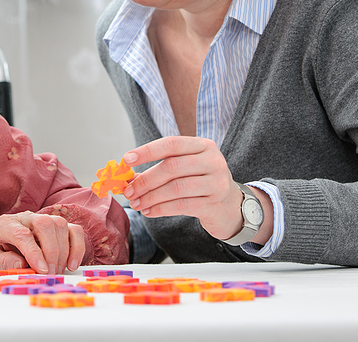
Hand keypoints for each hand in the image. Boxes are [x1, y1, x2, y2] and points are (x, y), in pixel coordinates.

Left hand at [0, 212, 85, 274]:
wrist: (9, 248)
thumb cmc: (2, 254)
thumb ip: (2, 262)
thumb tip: (20, 263)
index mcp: (5, 224)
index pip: (22, 234)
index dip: (33, 252)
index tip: (41, 270)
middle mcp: (26, 217)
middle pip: (44, 223)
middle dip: (50, 251)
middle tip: (50, 273)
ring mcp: (45, 219)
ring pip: (59, 225)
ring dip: (62, 252)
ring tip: (56, 272)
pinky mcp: (60, 226)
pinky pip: (74, 230)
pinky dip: (77, 248)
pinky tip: (71, 265)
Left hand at [121, 136, 246, 241]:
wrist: (230, 206)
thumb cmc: (200, 182)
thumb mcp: (186, 168)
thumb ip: (161, 168)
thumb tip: (129, 177)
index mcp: (203, 145)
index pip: (171, 144)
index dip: (147, 151)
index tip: (126, 159)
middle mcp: (213, 160)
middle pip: (172, 167)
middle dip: (146, 180)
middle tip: (128, 191)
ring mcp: (216, 182)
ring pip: (176, 188)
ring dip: (151, 197)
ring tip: (136, 204)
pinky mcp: (215, 203)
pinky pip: (182, 205)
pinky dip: (161, 209)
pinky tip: (149, 212)